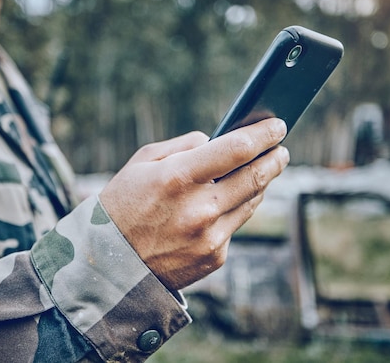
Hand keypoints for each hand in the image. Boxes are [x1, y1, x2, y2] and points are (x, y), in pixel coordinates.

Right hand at [99, 118, 289, 289]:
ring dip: (261, 182)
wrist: (107, 264)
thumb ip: (184, 147)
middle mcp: (199, 209)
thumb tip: (217, 141)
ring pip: (251, 201)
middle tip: (281, 149)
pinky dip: (235, 209)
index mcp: (178, 177)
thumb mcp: (142, 163)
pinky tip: (229, 202)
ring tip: (263, 169)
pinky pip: (235, 225)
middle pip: (255, 176)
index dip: (264, 134)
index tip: (278, 125)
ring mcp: (209, 237)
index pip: (237, 149)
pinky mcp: (214, 257)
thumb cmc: (122, 204)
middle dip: (274, 158)